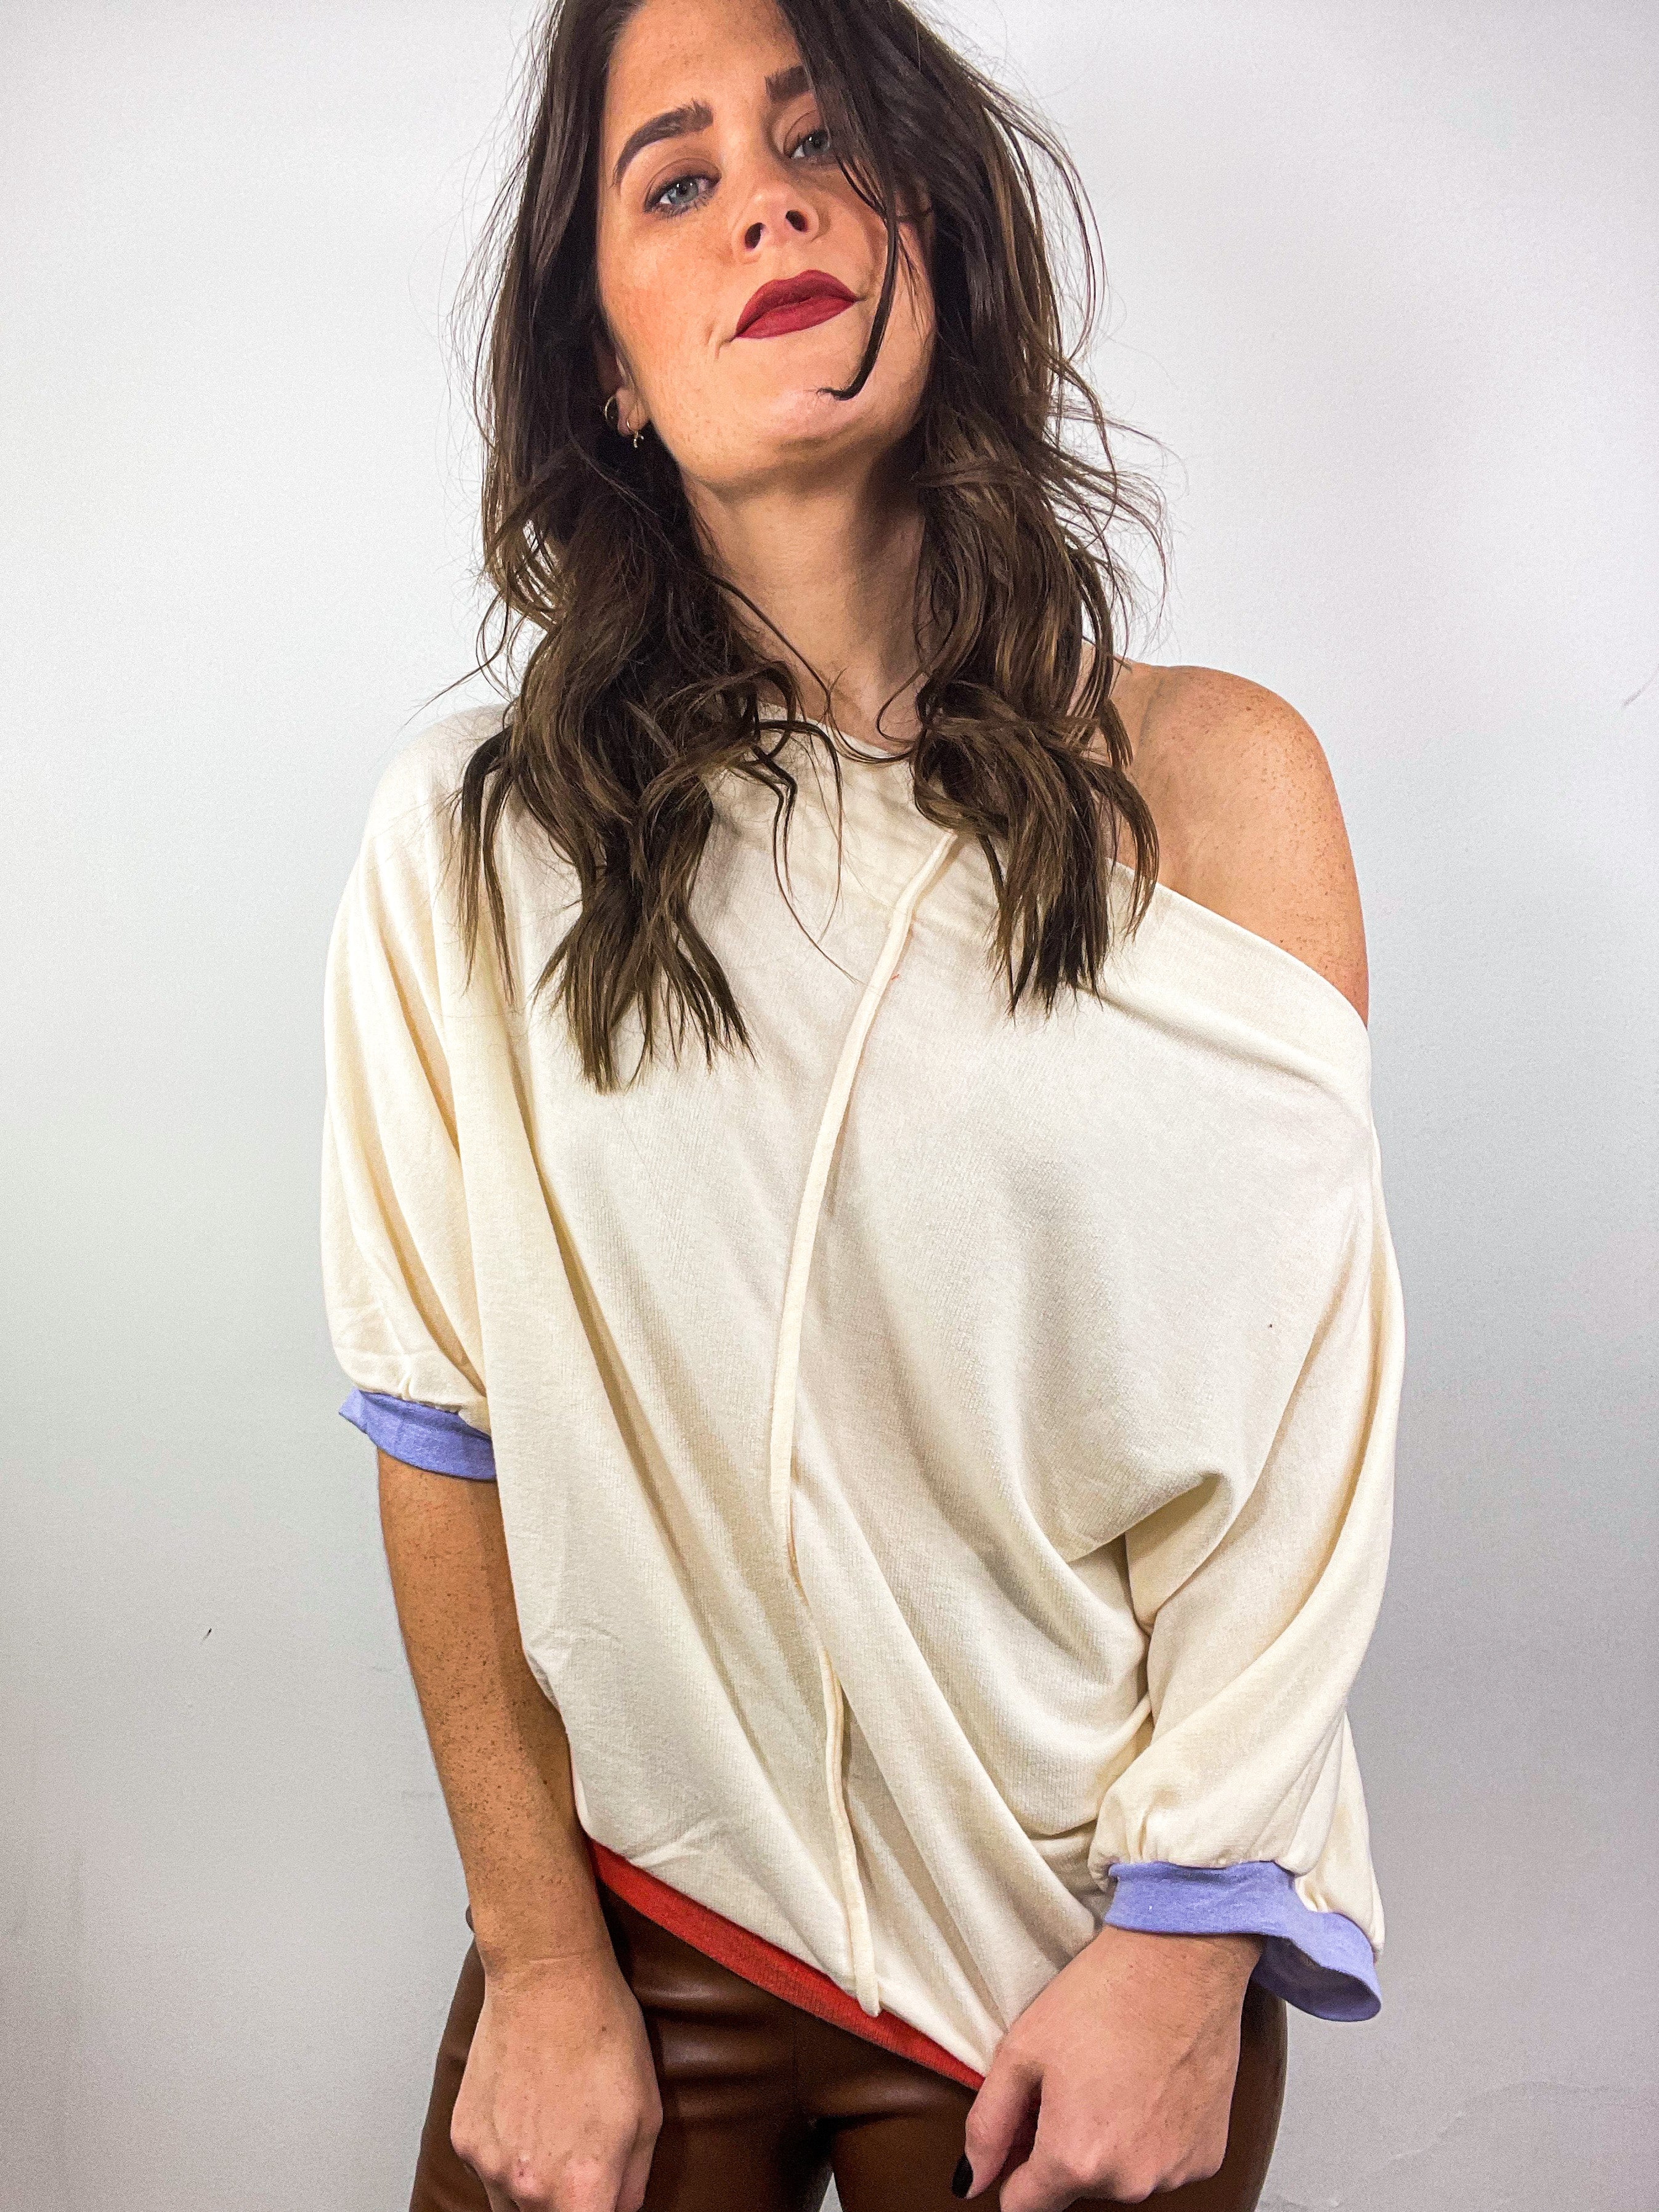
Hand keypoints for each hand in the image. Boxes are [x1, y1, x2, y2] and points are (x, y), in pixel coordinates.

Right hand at [451, 1941, 663, 2211]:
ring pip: (510, 2208)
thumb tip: (619, 2210)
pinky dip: (505, 2156)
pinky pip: (487, 2171)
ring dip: (532, 2189)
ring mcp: (489, 2164)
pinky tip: (524, 2111)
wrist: (546, 1978)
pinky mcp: (464, 2138)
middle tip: (580, 2158)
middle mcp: (528, 2188)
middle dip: (568, 2203)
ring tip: (551, 2133)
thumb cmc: (602, 2034)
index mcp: (580, 2189)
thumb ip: (632, 2183)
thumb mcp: (646, 2113)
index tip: (599, 2198)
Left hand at [957, 1923, 1262, 2207]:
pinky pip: (1162, 2163)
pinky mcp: (1207, 2157)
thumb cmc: (1102, 1996)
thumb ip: (987, 2126)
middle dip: (1063, 2147)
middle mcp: (1128, 2182)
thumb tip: (970, 2181)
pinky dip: (1152, 2136)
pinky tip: (1151, 2085)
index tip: (1024, 2126)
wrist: (1183, 1961)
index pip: (1024, 2206)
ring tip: (1113, 2076)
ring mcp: (1173, 2173)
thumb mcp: (1021, 2051)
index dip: (1014, 2166)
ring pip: (1119, 2177)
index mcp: (1075, 2160)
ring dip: (1109, 2143)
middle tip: (1071, 2082)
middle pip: (1074, 2187)